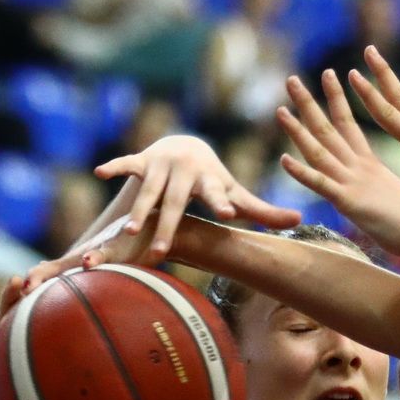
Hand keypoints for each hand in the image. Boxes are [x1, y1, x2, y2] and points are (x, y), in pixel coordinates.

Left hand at [0, 208, 163, 349]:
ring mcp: (90, 254)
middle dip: (14, 297)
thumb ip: (90, 312)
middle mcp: (71, 266)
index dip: (8, 311)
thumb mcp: (104, 291)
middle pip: (36, 280)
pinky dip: (96, 257)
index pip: (30, 296)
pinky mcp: (115, 246)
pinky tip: (89, 263)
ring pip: (62, 265)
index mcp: (66, 278)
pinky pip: (105, 252)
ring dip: (44, 274)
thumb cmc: (124, 263)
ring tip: (30, 283)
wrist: (148, 229)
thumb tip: (84, 348)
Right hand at [97, 133, 299, 258]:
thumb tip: (300, 220)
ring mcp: (163, 164)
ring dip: (139, 209)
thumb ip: (264, 211)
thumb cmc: (215, 182)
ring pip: (149, 191)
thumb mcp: (236, 195)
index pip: (217, 194)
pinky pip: (127, 163)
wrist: (188, 147)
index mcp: (211, 180)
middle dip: (169, 226)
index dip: (221, 202)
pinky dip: (115, 166)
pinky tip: (99, 173)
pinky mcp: (143, 160)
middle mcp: (186, 171)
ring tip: (130, 233)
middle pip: (176, 203)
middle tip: (161, 252)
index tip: (227, 213)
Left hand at [276, 70, 399, 257]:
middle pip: (329, 128)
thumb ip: (396, 189)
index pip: (348, 124)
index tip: (328, 75)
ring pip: (319, 150)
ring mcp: (353, 182)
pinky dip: (301, 173)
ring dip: (297, 130)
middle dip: (308, 103)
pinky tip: (283, 159)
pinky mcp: (350, 202)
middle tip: (291, 79)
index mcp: (370, 165)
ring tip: (280, 108)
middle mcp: (359, 167)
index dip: (336, 99)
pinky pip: (321, 184)